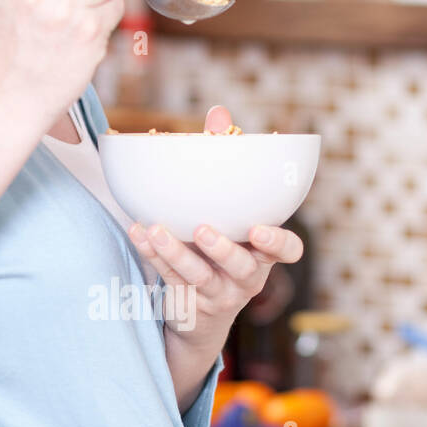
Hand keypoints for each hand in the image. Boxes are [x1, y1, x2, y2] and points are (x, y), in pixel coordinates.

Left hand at [127, 106, 304, 350]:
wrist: (202, 313)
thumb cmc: (220, 244)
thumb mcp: (230, 211)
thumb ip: (228, 162)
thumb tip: (219, 113)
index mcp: (264, 253)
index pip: (288, 251)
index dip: (279, 243)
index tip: (260, 229)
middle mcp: (247, 276)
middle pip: (242, 266)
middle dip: (223, 249)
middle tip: (203, 229)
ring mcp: (218, 293)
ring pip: (200, 275)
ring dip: (176, 252)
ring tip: (156, 230)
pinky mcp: (190, 304)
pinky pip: (170, 278)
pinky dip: (153, 255)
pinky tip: (138, 232)